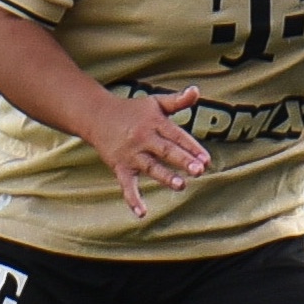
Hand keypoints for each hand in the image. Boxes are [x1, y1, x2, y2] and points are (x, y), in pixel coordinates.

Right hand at [87, 87, 208, 217]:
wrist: (96, 116)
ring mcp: (131, 155)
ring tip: (180, 185)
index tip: (207, 159)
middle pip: (165, 151)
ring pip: (150, 167)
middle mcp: (143, 139)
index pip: (176, 136)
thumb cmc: (133, 111)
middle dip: (182, 160)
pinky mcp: (120, 167)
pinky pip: (127, 185)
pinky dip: (133, 199)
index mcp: (155, 124)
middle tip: (199, 170)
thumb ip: (178, 101)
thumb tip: (196, 90)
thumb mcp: (156, 103)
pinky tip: (142, 213)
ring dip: (165, 177)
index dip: (192, 147)